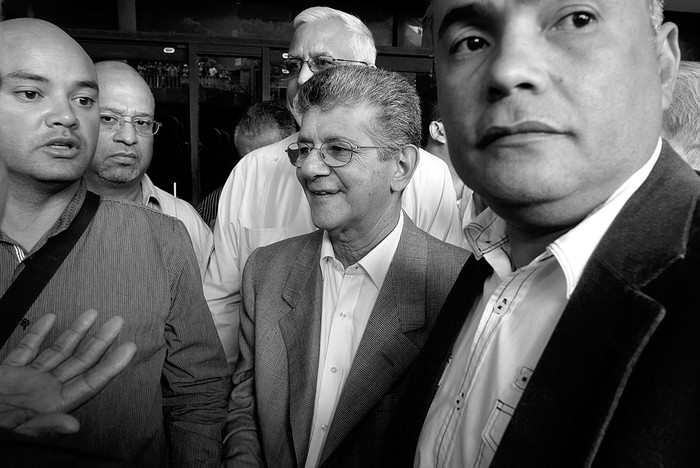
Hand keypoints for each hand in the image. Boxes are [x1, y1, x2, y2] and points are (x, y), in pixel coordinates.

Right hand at [0, 309, 136, 436]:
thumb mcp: (15, 433)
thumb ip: (44, 428)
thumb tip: (74, 426)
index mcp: (51, 407)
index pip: (90, 383)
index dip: (111, 365)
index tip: (129, 347)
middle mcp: (44, 392)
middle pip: (80, 363)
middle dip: (100, 341)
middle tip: (118, 321)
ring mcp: (27, 381)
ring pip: (58, 352)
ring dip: (75, 332)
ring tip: (92, 313)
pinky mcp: (8, 373)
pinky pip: (27, 349)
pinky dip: (38, 333)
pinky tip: (50, 318)